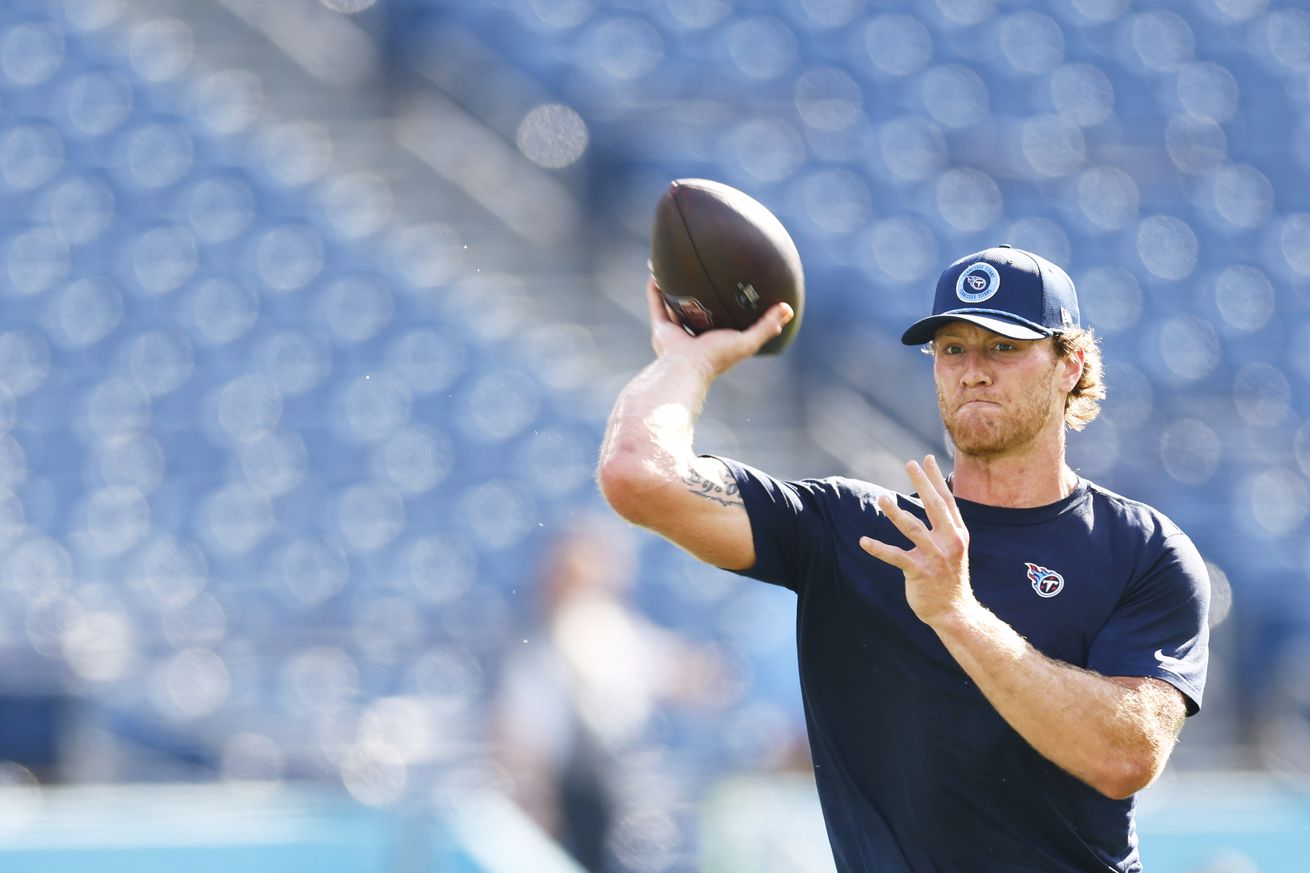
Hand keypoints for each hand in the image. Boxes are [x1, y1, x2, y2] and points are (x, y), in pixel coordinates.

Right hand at [646, 277, 792, 378]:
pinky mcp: (661, 329)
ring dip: (674, 293)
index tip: (732, 291)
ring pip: (674, 308)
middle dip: (700, 299)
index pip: (723, 323)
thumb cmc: (717, 358)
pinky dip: (655, 291)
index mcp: (715, 341)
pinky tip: (656, 273)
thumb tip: (788, 308)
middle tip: (704, 278)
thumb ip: (767, 326)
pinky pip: (657, 305)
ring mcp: (676, 333)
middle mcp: (694, 337)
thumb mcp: (747, 341)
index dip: (727, 309)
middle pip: (697, 314)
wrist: (686, 368)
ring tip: (676, 272)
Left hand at [858, 455, 977, 627]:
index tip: (927, 459)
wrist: (954, 611)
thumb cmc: (949, 577)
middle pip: (934, 506)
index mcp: (958, 534)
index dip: (937, 479)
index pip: (947, 500)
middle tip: (910, 463)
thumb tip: (936, 501)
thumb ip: (945, 527)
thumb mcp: (954, 548)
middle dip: (922, 483)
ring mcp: (935, 557)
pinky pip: (896, 557)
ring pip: (913, 528)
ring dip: (896, 512)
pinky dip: (878, 548)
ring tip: (881, 497)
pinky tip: (863, 541)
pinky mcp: (919, 572)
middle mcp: (949, 542)